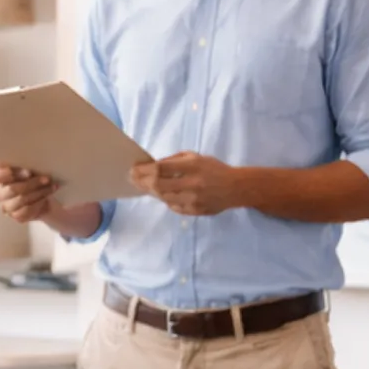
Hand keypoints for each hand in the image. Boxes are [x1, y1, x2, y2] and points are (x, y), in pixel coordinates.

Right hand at [0, 164, 60, 223]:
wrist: (39, 193)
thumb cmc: (29, 176)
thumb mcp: (23, 167)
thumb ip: (21, 164)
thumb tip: (30, 163)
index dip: (8, 174)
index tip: (28, 172)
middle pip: (12, 189)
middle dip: (31, 183)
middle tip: (46, 178)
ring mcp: (6, 207)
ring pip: (22, 200)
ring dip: (39, 192)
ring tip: (51, 186)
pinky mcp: (17, 217)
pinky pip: (28, 210)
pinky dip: (39, 202)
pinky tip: (47, 196)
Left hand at [131, 152, 248, 216]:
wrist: (236, 188)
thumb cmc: (213, 169)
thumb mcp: (196, 157)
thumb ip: (174, 160)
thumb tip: (151, 165)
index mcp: (193, 166)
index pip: (161, 168)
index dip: (144, 170)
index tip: (133, 169)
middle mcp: (192, 184)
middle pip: (158, 185)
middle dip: (142, 182)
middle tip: (132, 179)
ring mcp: (193, 200)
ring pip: (163, 198)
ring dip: (150, 192)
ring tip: (142, 186)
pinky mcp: (194, 211)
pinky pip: (173, 206)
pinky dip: (164, 200)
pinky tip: (160, 194)